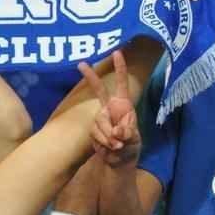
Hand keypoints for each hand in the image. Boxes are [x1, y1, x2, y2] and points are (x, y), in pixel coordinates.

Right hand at [78, 50, 140, 167]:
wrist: (118, 161)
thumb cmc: (131, 147)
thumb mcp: (134, 140)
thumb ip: (127, 133)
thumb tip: (118, 131)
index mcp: (123, 105)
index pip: (122, 83)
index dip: (120, 68)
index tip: (117, 52)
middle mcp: (110, 108)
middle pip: (99, 89)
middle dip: (90, 77)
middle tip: (80, 63)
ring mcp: (100, 118)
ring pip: (99, 122)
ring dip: (108, 136)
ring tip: (118, 145)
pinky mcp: (93, 128)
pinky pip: (95, 133)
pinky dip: (103, 142)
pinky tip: (110, 147)